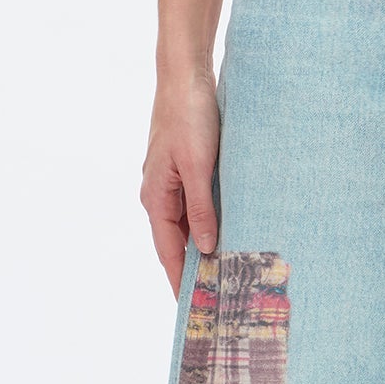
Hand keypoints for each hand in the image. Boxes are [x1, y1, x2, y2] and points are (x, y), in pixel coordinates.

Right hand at [140, 70, 221, 295]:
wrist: (185, 75)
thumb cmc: (190, 116)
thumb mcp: (199, 166)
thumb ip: (201, 209)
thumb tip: (205, 247)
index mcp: (155, 197)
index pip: (168, 252)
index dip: (181, 280)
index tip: (194, 308)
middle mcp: (159, 194)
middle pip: (176, 242)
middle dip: (194, 268)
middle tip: (218, 296)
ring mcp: (171, 181)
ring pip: (187, 224)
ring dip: (204, 245)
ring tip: (227, 270)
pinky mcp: (185, 168)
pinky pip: (195, 205)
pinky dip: (209, 221)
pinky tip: (229, 230)